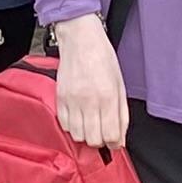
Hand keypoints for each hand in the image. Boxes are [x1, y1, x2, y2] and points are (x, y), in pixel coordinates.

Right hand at [52, 19, 128, 150]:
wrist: (80, 39)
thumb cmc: (102, 57)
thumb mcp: (120, 84)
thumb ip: (122, 114)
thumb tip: (121, 138)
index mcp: (108, 96)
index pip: (111, 135)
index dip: (115, 143)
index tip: (115, 141)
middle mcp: (89, 101)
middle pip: (93, 140)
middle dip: (101, 141)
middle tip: (103, 132)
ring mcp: (72, 100)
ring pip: (77, 135)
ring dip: (86, 135)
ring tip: (91, 125)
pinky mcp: (60, 98)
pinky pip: (64, 124)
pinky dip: (72, 126)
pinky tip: (79, 117)